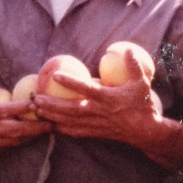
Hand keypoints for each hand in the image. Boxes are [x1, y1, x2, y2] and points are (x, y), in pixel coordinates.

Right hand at [0, 70, 51, 158]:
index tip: (38, 103)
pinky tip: (22, 139)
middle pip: (18, 130)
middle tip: (51, 124)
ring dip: (29, 137)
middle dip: (36, 128)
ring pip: (14, 141)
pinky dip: (15, 143)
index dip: (24, 107)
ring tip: (42, 132)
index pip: (8, 110)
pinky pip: (4, 148)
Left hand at [34, 49, 163, 148]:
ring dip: (53, 116)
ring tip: (37, 110)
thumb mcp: (142, 83)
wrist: (146, 131)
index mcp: (107, 98)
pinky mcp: (96, 132)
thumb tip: (127, 50)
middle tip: (36, 98)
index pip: (86, 89)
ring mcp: (96, 123)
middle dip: (53, 105)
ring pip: (70, 121)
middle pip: (71, 109)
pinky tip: (51, 125)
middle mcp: (98, 111)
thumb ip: (134, 66)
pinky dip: (63, 129)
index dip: (71, 82)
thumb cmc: (143, 105)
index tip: (56, 75)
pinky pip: (76, 131)